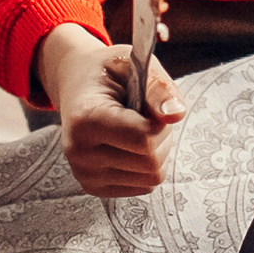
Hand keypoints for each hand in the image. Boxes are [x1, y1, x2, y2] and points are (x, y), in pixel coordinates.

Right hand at [38, 23, 186, 197]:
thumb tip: (176, 114)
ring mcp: (84, 174)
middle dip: (161, 138)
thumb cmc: (108, 73)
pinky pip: (143, 187)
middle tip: (145, 116)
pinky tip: (128, 146)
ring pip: (150, 179)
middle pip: (151, 163)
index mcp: (86, 119)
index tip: (149, 105)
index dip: (160, 123)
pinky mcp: (92, 188)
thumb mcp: (132, 65)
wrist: (77, 85)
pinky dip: (145, 167)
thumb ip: (158, 88)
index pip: (144, 140)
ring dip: (155, 153)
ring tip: (136, 129)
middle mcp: (79, 152)